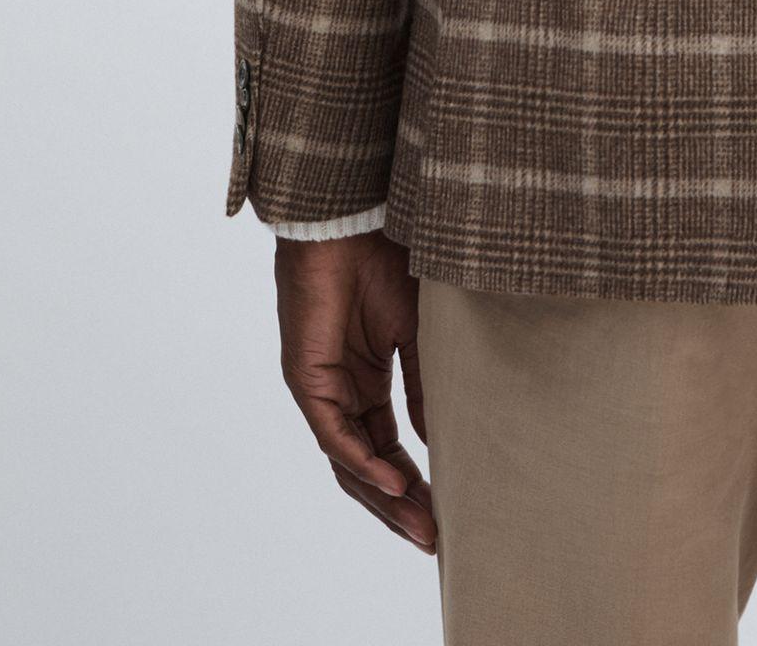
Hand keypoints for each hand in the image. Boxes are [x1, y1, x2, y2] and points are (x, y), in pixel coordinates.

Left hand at [275, 231, 435, 553]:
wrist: (350, 216)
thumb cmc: (384, 257)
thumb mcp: (419, 329)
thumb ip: (425, 383)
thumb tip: (442, 440)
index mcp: (366, 380)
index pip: (388, 448)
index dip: (415, 483)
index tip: (448, 513)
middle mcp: (341, 392)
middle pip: (366, 468)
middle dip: (401, 507)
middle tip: (435, 540)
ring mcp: (322, 388)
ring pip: (349, 462)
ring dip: (385, 498)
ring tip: (422, 526)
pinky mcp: (307, 378)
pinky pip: (335, 434)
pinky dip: (364, 462)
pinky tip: (397, 484)